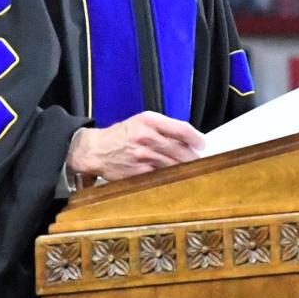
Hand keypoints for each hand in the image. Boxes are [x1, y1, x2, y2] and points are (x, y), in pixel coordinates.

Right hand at [66, 111, 204, 180]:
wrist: (96, 149)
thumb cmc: (121, 135)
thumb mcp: (141, 122)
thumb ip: (163, 128)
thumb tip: (188, 139)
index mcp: (149, 121)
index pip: (181, 129)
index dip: (196, 138)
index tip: (202, 144)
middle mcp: (146, 136)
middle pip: (180, 150)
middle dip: (192, 157)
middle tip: (198, 160)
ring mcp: (142, 156)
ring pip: (173, 165)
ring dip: (184, 168)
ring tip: (188, 169)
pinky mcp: (138, 172)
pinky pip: (161, 175)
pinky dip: (169, 177)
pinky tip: (173, 176)